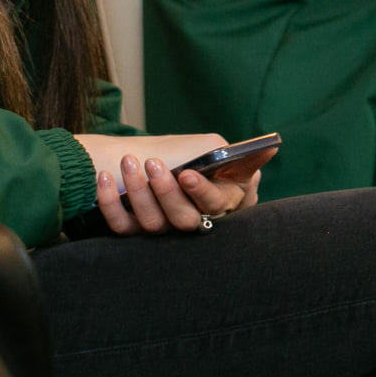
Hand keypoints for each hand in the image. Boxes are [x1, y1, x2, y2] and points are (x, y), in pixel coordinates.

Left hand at [72, 133, 255, 235]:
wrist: (138, 156)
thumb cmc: (187, 155)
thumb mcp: (213, 151)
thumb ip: (239, 155)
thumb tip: (270, 148)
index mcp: (218, 203)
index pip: (215, 206)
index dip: (201, 192)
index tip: (187, 174)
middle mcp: (192, 220)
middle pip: (184, 220)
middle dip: (166, 191)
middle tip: (153, 164)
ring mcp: (163, 227)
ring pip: (153, 224)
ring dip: (138, 191)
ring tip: (129, 162)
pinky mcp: (133, 229)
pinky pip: (122, 227)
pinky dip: (110, 203)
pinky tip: (105, 178)